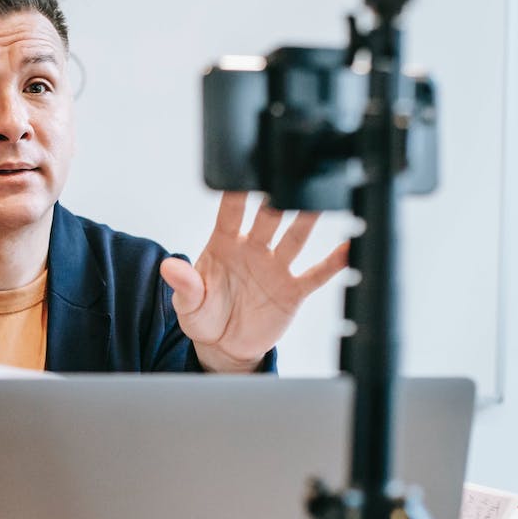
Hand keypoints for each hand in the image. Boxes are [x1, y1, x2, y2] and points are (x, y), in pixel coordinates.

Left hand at [159, 192, 347, 372]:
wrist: (224, 346)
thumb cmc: (203, 315)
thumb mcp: (188, 302)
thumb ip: (184, 285)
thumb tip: (168, 267)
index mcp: (223, 244)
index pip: (230, 212)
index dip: (236, 192)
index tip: (244, 172)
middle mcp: (252, 248)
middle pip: (268, 218)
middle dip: (277, 200)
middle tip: (288, 179)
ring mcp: (274, 267)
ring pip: (294, 237)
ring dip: (307, 221)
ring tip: (321, 202)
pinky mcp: (292, 289)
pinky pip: (316, 273)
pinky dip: (334, 262)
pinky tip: (348, 248)